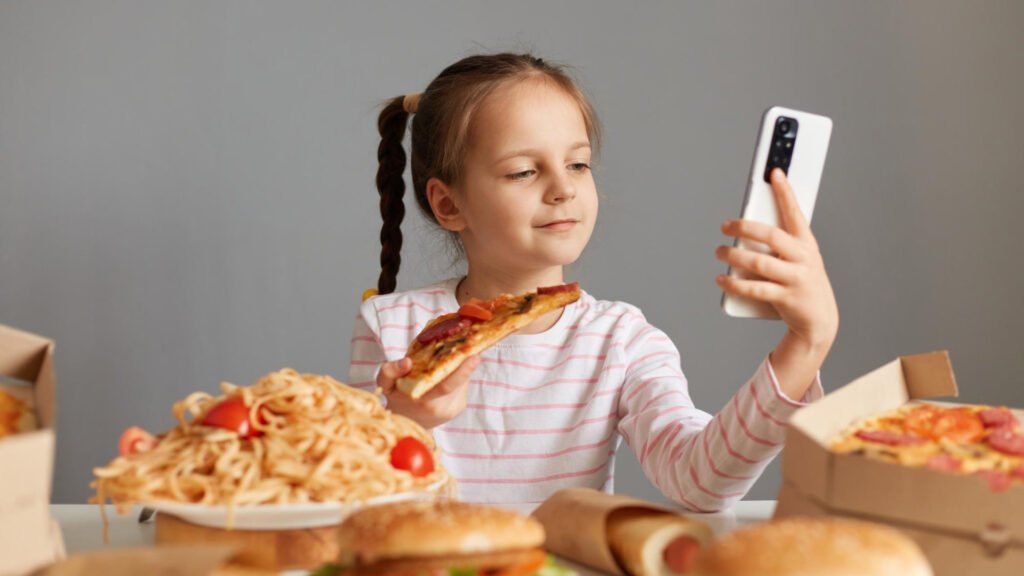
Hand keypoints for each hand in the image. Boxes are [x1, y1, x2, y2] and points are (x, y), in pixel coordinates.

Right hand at [377, 356, 480, 428]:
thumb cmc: (398, 399)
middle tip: (470, 343)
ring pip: (463, 380)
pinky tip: (448, 371)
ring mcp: (453, 408)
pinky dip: (458, 374)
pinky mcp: (460, 407)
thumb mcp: (386, 386)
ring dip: (459, 366)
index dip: (462, 371)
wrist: (409, 423)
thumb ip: (389, 371)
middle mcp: (442, 408)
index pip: (446, 386)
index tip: (474, 355)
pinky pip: (462, 385)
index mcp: (424, 402)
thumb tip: (406, 362)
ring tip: (451, 355)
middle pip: (460, 379)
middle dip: (465, 361)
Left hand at [715, 168, 838, 353]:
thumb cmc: (803, 282)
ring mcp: (796, 278)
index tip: (774, 172)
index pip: (795, 213)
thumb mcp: (799, 259)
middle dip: (744, 227)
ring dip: (734, 255)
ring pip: (759, 262)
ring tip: (719, 252)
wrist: (820, 320)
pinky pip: (756, 288)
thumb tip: (747, 228)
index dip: (785, 192)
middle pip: (771, 235)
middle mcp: (803, 258)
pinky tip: (722, 279)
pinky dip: (735, 283)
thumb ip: (780, 244)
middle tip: (725, 226)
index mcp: (807, 244)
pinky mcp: (786, 298)